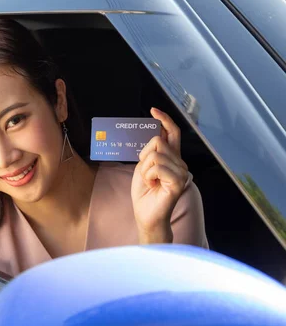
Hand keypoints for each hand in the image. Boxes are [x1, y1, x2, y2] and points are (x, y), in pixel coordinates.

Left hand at [131, 108, 188, 243]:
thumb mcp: (143, 167)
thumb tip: (155, 132)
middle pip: (157, 141)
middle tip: (146, 175)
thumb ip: (151, 152)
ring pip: (155, 154)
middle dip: (144, 156)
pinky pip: (157, 167)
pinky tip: (153, 185)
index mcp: (172, 158)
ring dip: (145, 169)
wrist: (146, 215)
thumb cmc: (144, 193)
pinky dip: (149, 175)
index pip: (172, 133)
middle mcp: (180, 162)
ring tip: (150, 182)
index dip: (164, 120)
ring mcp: (181, 171)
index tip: (153, 110)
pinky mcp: (179, 181)